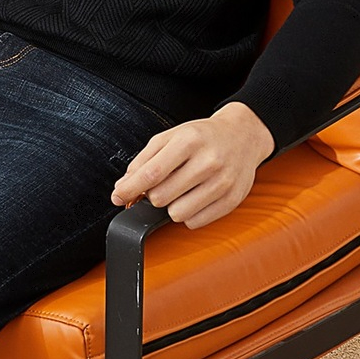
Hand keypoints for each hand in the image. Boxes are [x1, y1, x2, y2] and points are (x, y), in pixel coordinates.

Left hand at [111, 102, 274, 229]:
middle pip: (161, 197)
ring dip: (171, 206)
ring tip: (180, 190)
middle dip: (153, 195)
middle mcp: (208, 161)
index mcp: (189, 140)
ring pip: (177, 213)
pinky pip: (195, 222)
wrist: (242, 136)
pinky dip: (188, 214)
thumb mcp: (171, 136)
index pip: (152, 172)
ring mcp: (222, 182)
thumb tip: (123, 186)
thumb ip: (144, 160)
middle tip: (161, 185)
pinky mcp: (232, 200)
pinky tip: (194, 197)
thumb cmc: (202, 136)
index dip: (130, 188)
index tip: (117, 197)